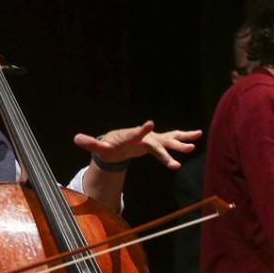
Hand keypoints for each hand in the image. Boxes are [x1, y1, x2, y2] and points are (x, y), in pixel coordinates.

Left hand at [75, 120, 202, 169]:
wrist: (115, 144)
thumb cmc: (108, 146)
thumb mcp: (99, 146)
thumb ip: (90, 143)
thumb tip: (76, 139)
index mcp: (130, 136)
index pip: (136, 133)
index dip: (142, 130)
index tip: (150, 124)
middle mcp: (143, 136)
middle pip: (157, 141)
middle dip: (168, 145)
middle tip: (184, 148)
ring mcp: (151, 138)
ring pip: (168, 140)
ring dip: (180, 142)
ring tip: (193, 145)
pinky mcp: (156, 142)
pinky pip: (171, 139)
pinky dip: (183, 137)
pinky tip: (197, 135)